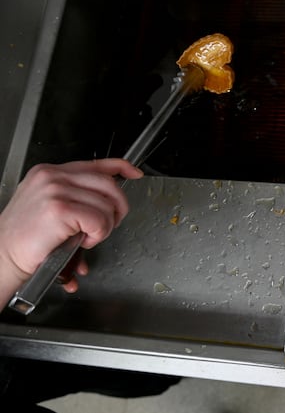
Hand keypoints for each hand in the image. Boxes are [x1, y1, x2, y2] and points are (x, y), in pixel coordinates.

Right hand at [0, 159, 142, 308]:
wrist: (3, 257)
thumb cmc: (26, 238)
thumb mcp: (51, 207)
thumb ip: (76, 196)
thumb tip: (109, 198)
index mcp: (50, 172)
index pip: (96, 163)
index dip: (122, 167)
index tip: (135, 173)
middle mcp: (52, 176)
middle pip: (108, 184)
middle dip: (117, 208)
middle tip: (108, 225)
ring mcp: (55, 191)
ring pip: (106, 205)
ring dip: (105, 227)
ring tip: (87, 237)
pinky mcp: (59, 209)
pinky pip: (99, 220)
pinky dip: (98, 235)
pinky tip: (82, 241)